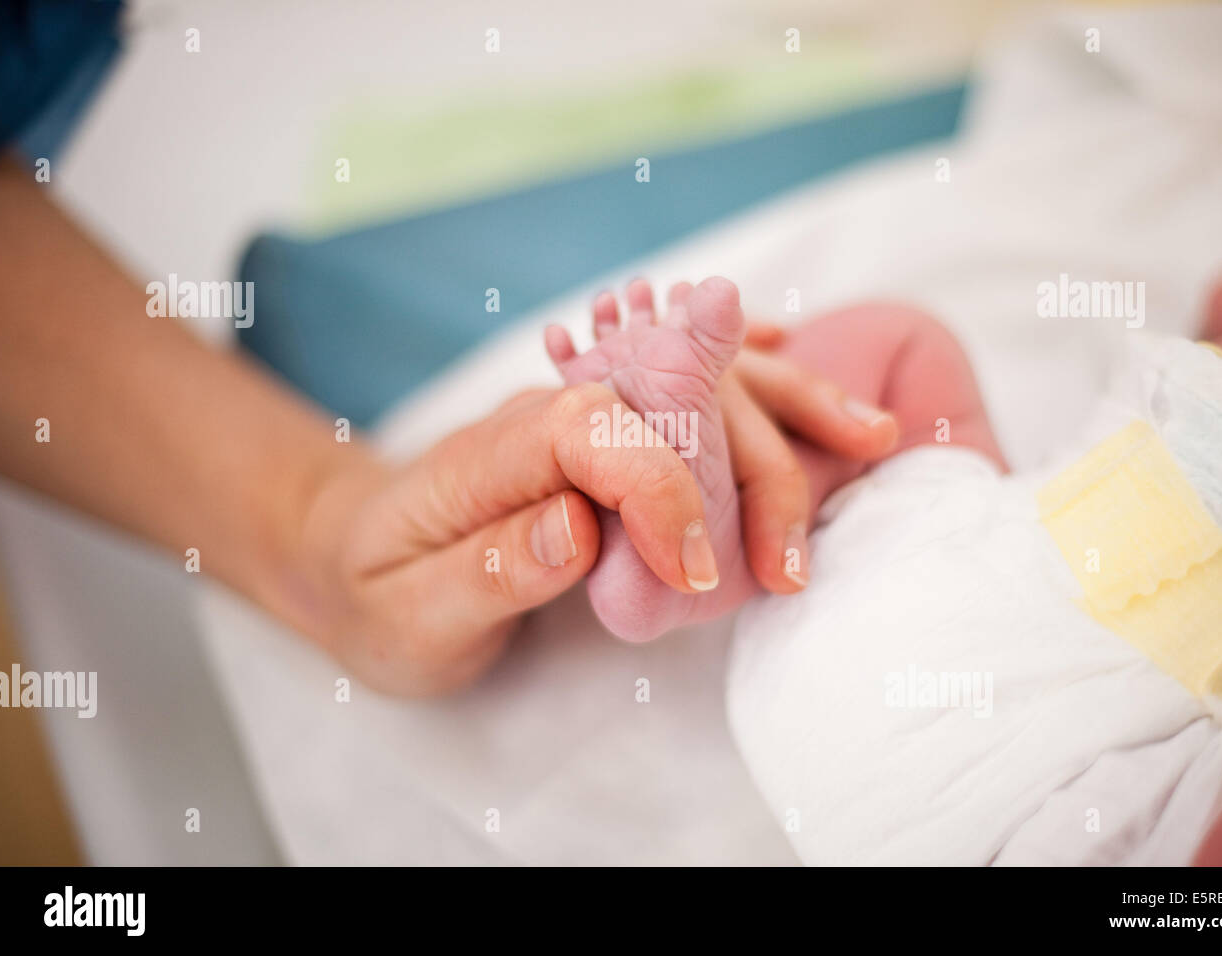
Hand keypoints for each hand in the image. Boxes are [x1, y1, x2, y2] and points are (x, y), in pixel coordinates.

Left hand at [293, 338, 900, 695]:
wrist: (345, 549)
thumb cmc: (373, 589)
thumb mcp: (405, 607)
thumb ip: (487, 568)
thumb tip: (577, 529)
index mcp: (507, 446)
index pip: (610, 441)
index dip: (668, 503)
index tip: (698, 578)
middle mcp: (556, 411)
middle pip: (682, 407)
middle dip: (756, 477)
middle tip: (792, 568)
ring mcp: (588, 410)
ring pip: (705, 386)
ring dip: (790, 409)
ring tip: (875, 438)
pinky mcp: (606, 429)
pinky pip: (694, 386)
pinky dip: (754, 372)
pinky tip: (798, 355)